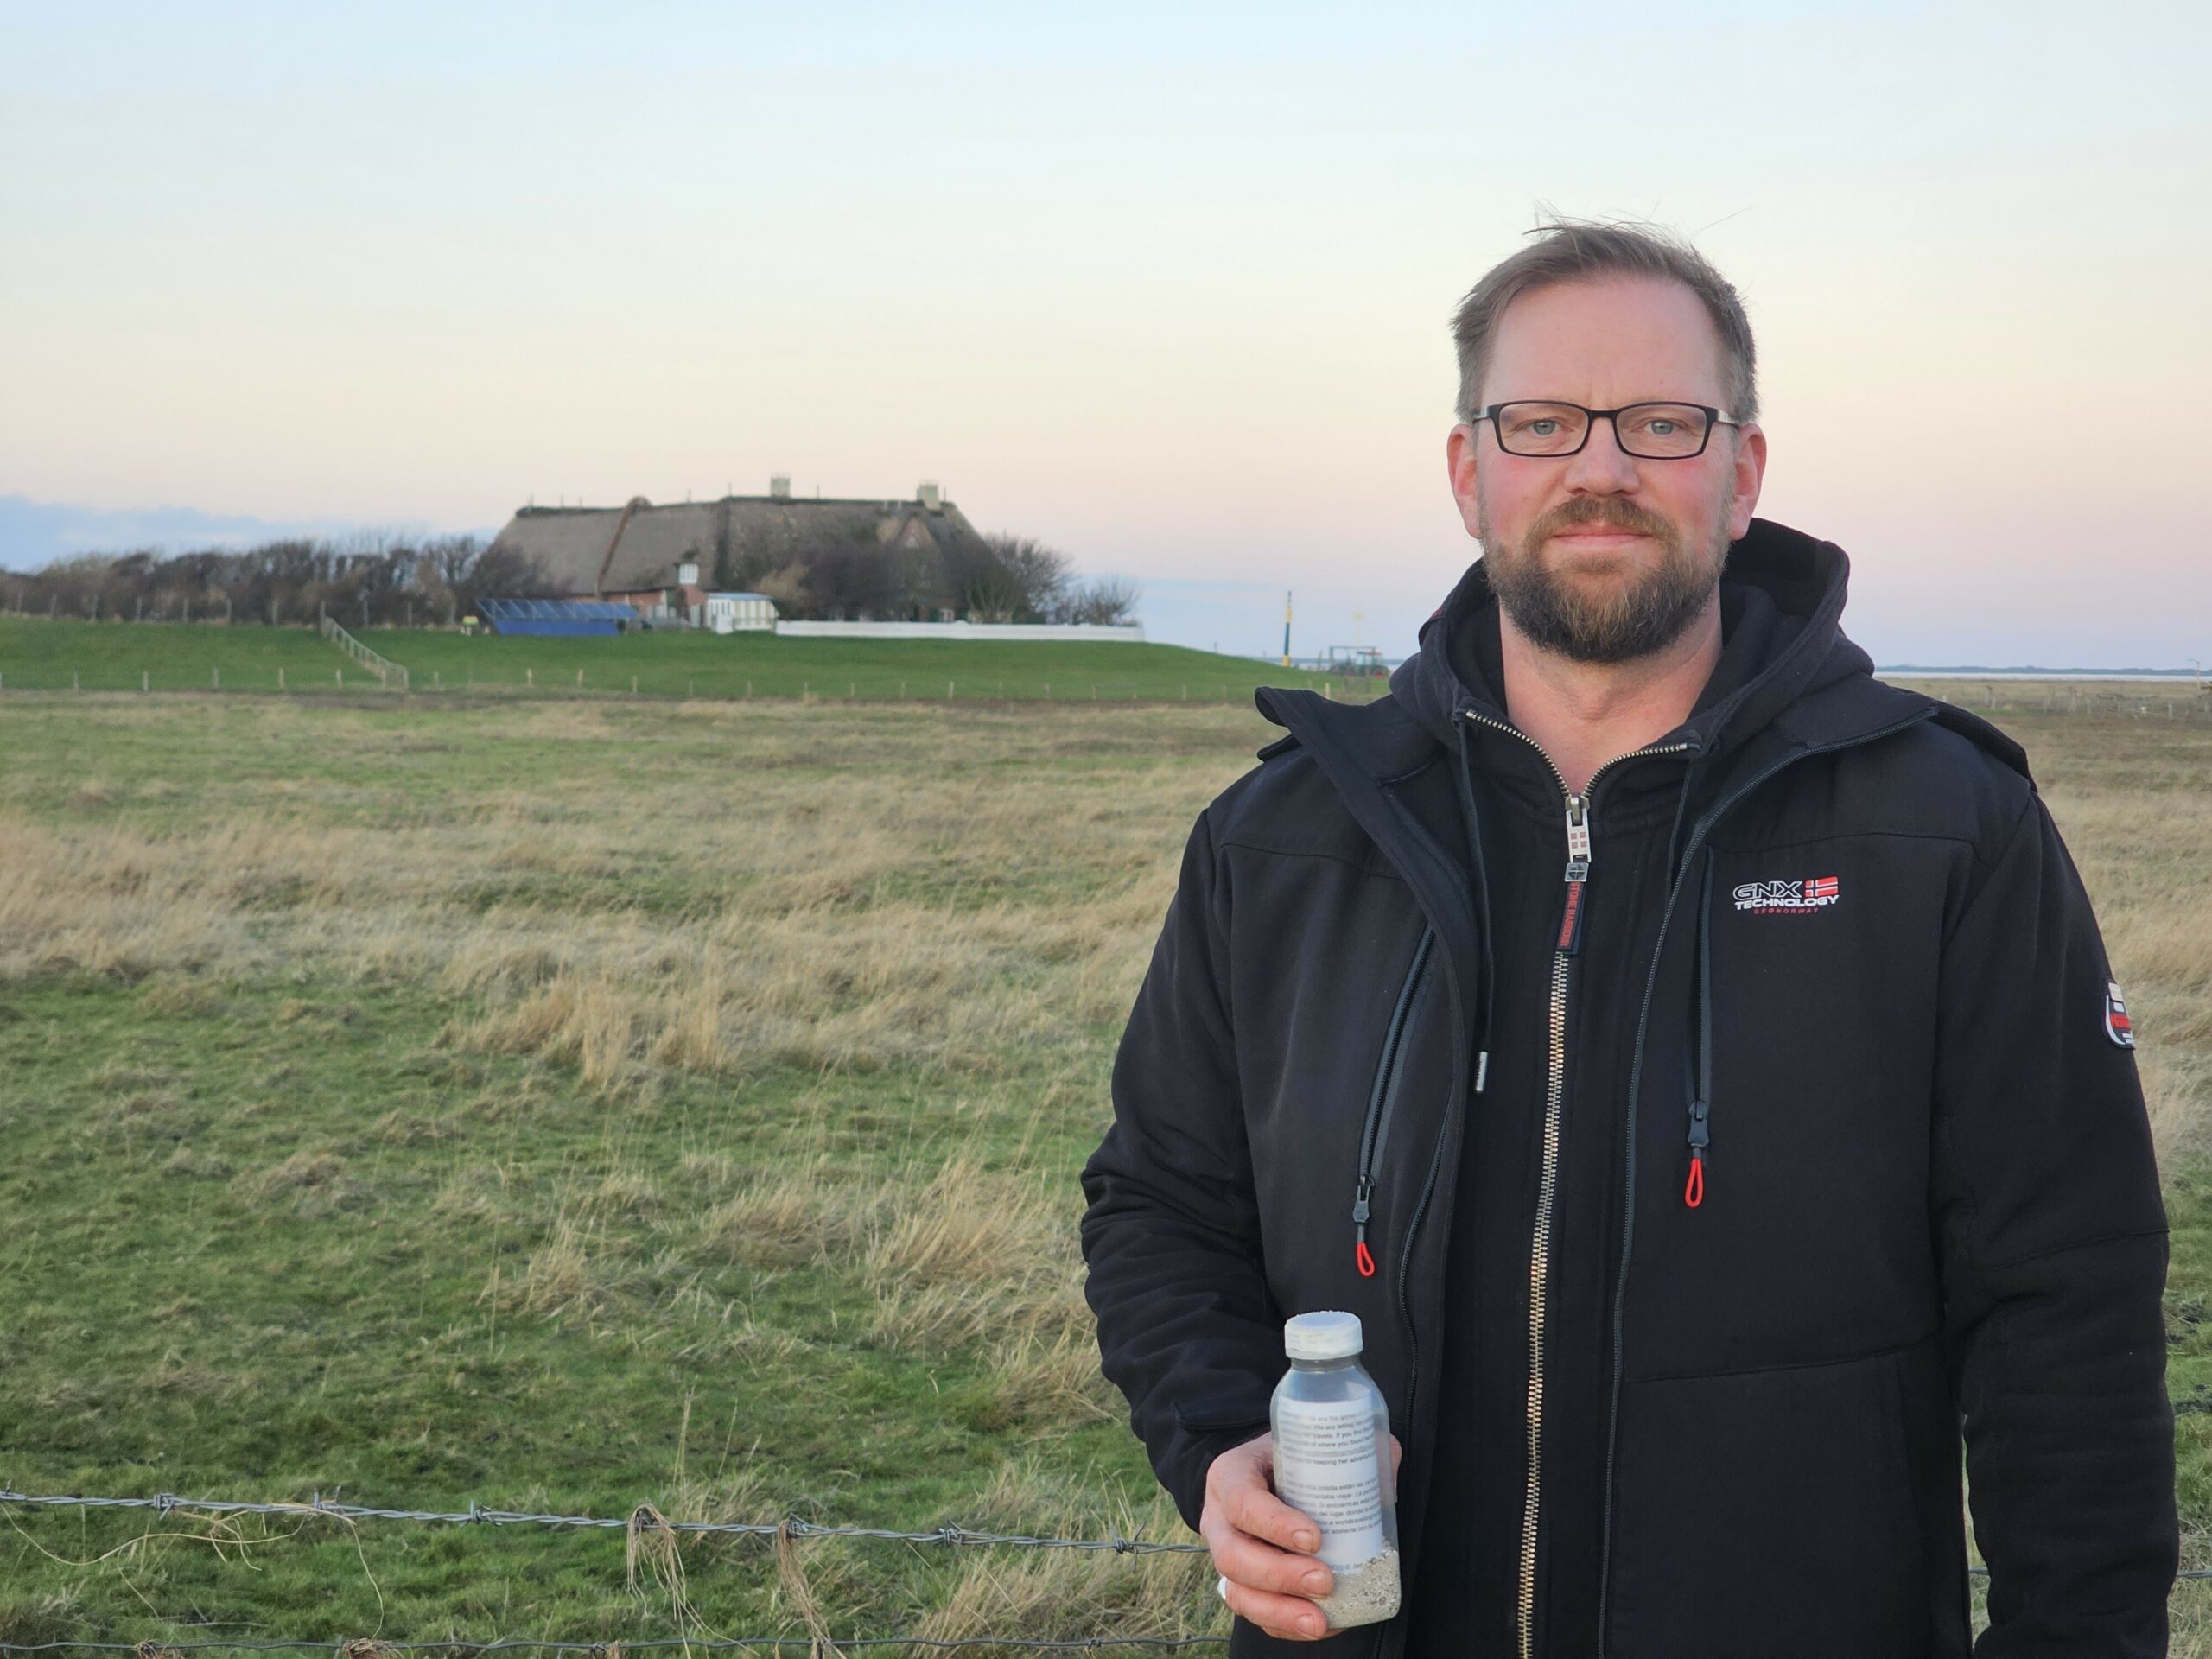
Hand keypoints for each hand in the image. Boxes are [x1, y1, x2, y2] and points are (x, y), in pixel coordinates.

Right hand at [1199, 1431, 1403, 1641]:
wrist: (1273, 1475)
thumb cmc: (1294, 1458)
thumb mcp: (1311, 1442)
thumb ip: (1350, 1447)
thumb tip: (1389, 1461)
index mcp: (1231, 1475)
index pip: (1243, 1502)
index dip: (1274, 1524)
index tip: (1315, 1538)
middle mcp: (1219, 1519)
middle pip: (1233, 1556)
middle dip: (1279, 1575)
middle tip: (1324, 1580)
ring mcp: (1226, 1556)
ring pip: (1238, 1593)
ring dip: (1279, 1611)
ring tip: (1319, 1620)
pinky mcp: (1241, 1585)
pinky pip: (1256, 1614)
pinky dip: (1287, 1625)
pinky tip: (1323, 1623)